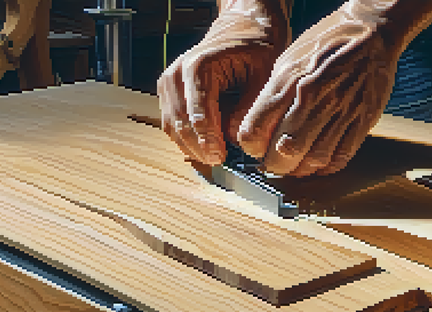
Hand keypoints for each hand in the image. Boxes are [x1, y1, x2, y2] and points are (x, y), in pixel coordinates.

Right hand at [157, 1, 289, 165]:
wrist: (241, 29)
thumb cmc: (254, 48)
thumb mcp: (263, 75)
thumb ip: (249, 108)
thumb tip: (237, 139)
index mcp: (199, 67)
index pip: (199, 114)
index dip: (209, 140)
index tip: (221, 157)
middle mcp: (177, 74)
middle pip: (181, 123)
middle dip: (198, 147)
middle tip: (218, 162)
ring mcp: (169, 83)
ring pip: (172, 126)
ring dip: (190, 146)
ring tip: (212, 158)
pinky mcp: (168, 92)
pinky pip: (171, 123)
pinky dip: (185, 138)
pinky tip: (203, 147)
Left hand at [237, 0, 403, 176]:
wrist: (372, 32)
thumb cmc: (327, 43)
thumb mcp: (288, 60)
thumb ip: (273, 94)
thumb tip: (258, 125)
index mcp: (289, 80)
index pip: (256, 128)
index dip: (250, 146)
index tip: (253, 147)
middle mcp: (313, 97)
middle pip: (283, 150)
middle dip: (273, 164)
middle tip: (271, 163)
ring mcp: (340, 110)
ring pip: (312, 159)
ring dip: (298, 169)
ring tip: (292, 165)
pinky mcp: (362, 120)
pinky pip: (340, 156)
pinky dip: (325, 167)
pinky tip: (317, 161)